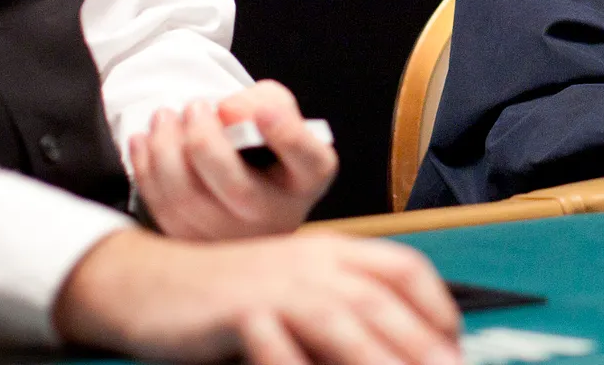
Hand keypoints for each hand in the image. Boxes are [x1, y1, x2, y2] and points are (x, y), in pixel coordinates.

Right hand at [54, 228, 462, 364]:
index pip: (404, 268)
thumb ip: (342, 302)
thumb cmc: (231, 294)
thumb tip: (395, 340)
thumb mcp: (296, 285)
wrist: (148, 282)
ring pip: (346, 324)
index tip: (455, 344)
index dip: (437, 306)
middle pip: (384, 303)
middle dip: (422, 345)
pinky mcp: (242, 313)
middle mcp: (314, 261)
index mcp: (334, 249)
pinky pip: (284, 349)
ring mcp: (278, 286)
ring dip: (381, 359)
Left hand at [131, 81, 338, 239]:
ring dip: (167, 151)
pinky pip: (163, 209)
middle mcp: (278, 215)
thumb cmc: (262, 138)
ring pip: (190, 200)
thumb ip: (262, 101)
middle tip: (195, 106)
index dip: (287, 136)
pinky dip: (146, 169)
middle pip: (238, 189)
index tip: (263, 111)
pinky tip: (145, 140)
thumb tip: (227, 112)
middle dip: (205, 143)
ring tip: (164, 116)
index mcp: (309, 177)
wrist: (242, 172)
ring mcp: (234, 236)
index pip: (308, 160)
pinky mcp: (195, 242)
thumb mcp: (275, 108)